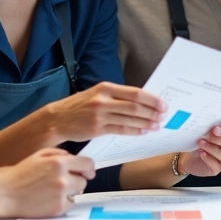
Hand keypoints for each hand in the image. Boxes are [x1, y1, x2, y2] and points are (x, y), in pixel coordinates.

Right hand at [0, 148, 94, 218]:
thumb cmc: (20, 175)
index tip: (86, 170)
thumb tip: (75, 159)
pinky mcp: (58, 208)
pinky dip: (64, 202)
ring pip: (78, 192)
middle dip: (76, 179)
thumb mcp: (39, 155)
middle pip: (84, 180)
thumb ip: (60, 154)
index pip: (87, 164)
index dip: (88, 167)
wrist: (5, 194)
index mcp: (59, 162)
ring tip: (54, 190)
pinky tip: (51, 198)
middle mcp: (63, 178)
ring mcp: (61, 195)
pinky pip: (71, 204)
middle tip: (64, 180)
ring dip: (71, 191)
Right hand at [38, 82, 166, 142]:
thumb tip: (140, 101)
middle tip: (163, 116)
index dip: (151, 99)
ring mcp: (100, 115)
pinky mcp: (97, 129)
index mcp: (105, 87)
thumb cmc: (78, 106)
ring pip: (130, 118)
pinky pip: (121, 130)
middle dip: (152, 112)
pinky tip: (143, 132)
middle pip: (135, 105)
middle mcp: (103, 99)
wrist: (56, 119)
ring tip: (157, 125)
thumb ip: (116, 97)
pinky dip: (134, 131)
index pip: (134, 92)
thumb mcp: (96, 94)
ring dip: (146, 122)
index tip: (163, 104)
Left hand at [177, 115, 220, 176]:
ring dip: (215, 148)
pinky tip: (201, 153)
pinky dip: (209, 158)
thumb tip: (211, 116)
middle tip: (214, 130)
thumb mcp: (205, 125)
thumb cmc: (199, 136)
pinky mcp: (219, 168)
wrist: (186, 154)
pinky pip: (218, 165)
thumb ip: (212, 120)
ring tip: (202, 142)